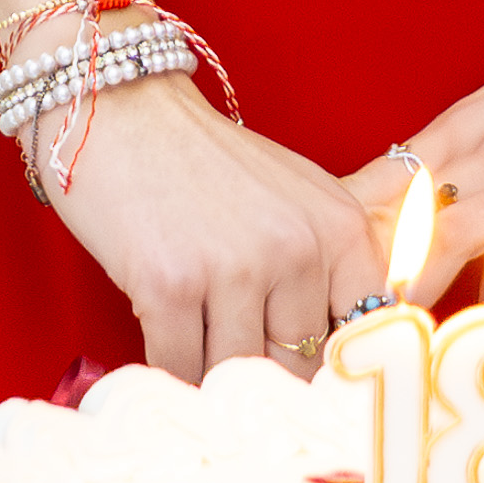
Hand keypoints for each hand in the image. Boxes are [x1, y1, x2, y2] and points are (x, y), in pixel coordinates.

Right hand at [49, 75, 381, 384]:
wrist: (121, 107)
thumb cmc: (206, 162)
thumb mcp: (295, 200)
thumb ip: (326, 270)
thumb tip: (337, 364)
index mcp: (340, 227)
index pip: (363, 334)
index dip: (333, 366)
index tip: (305, 375)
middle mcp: (297, 248)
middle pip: (296, 365)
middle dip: (263, 373)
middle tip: (235, 362)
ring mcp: (233, 268)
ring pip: (235, 373)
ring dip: (210, 373)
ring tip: (195, 342)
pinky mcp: (169, 285)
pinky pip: (179, 367)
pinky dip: (168, 368)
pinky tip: (163, 337)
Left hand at [350, 0, 483, 333]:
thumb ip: (480, 153)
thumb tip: (441, 220)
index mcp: (470, 124)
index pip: (382, 189)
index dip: (343, 245)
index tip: (317, 293)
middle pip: (404, 226)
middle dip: (366, 289)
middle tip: (342, 348)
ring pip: (460, 251)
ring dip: (426, 310)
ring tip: (398, 368)